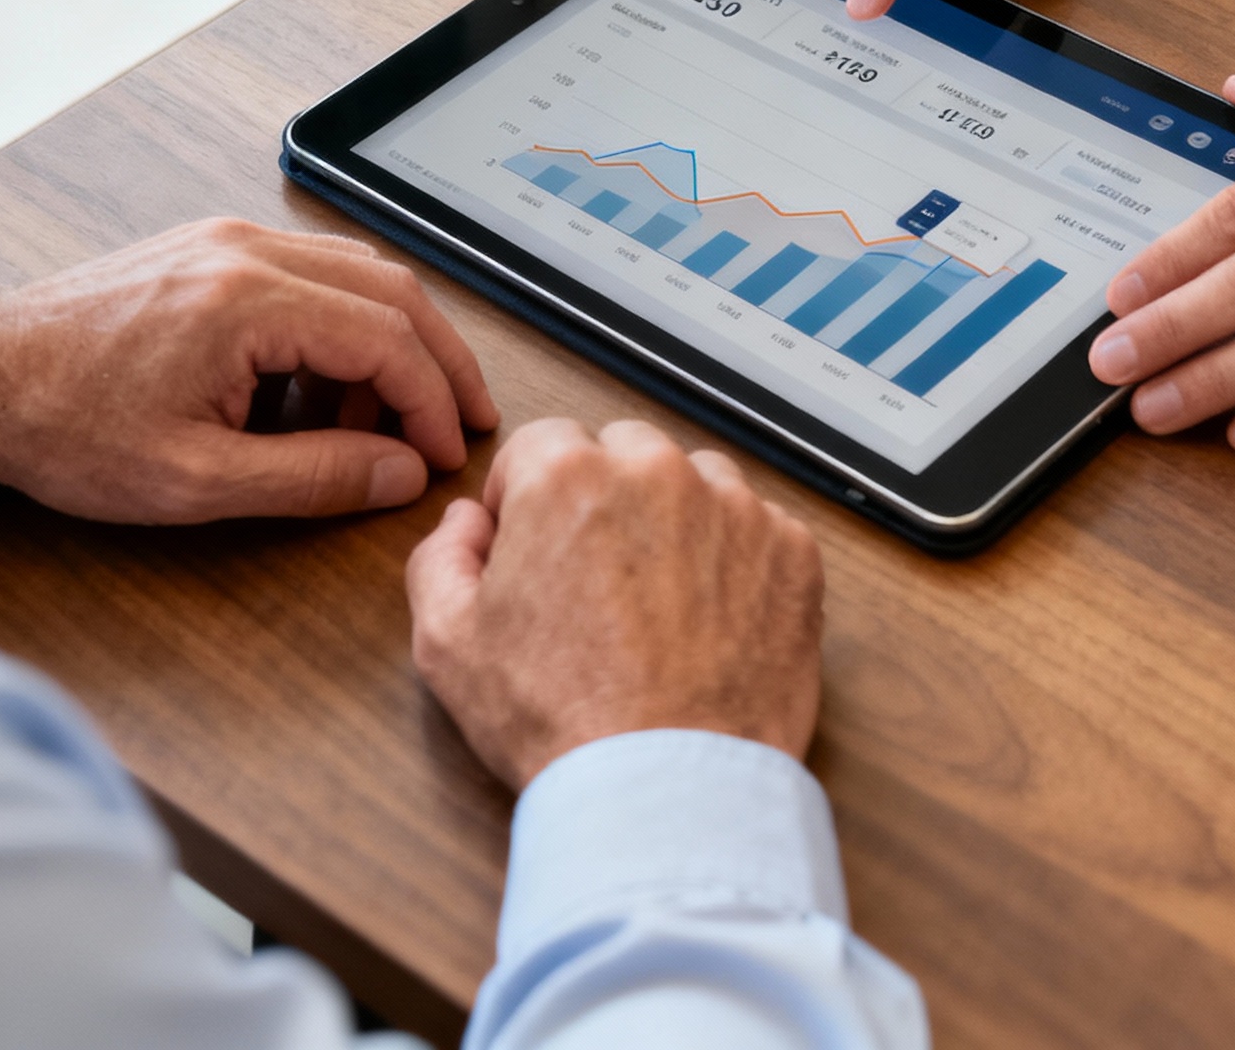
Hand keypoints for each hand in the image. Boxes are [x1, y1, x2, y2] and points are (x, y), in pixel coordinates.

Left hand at [0, 219, 498, 520]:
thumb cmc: (65, 428)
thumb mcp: (192, 481)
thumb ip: (311, 478)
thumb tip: (399, 473)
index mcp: (248, 300)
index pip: (387, 338)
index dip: (431, 401)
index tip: (442, 454)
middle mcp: (249, 251)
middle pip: (392, 291)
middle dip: (439, 361)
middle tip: (462, 420)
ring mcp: (232, 240)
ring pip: (361, 275)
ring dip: (392, 344)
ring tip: (385, 422)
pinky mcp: (216, 248)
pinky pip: (315, 273)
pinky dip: (343, 327)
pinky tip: (324, 389)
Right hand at [406, 417, 823, 785]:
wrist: (665, 791)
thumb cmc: (560, 721)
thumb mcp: (449, 644)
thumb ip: (442, 557)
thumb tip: (468, 520)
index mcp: (570, 477)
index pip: (543, 444)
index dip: (529, 496)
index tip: (535, 544)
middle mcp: (658, 473)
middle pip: (624, 452)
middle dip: (607, 498)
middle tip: (599, 578)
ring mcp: (735, 507)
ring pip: (698, 483)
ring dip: (677, 521)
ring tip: (661, 605)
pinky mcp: (792, 551)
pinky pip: (760, 531)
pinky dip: (739, 563)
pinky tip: (714, 623)